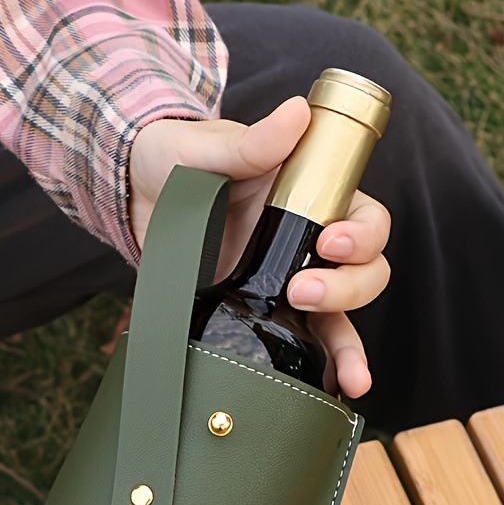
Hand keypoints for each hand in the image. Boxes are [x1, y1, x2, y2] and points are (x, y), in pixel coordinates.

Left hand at [128, 97, 390, 398]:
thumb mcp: (206, 147)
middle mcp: (309, 239)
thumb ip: (250, 142)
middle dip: (348, 287)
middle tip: (300, 291)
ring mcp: (290, 278)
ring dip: (351, 344)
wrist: (138, 201)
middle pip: (365, 270)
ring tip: (344, 374)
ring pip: (345, 313)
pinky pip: (308, 341)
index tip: (326, 241)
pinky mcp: (265, 310)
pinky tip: (339, 391)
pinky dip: (329, 367)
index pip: (363, 216)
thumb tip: (297, 113)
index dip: (361, 235)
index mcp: (310, 195)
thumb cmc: (175, 161)